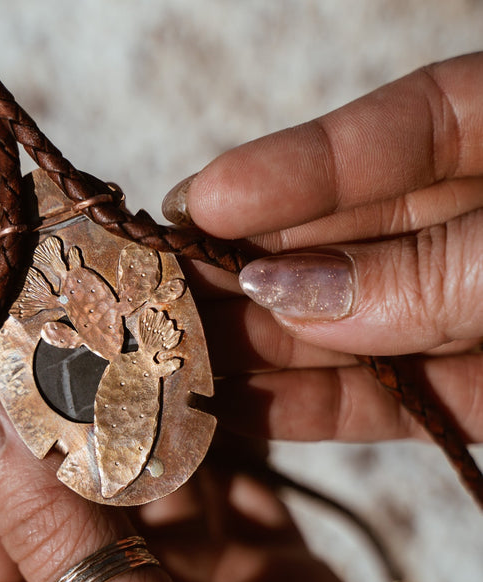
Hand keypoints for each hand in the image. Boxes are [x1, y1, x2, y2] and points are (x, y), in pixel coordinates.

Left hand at [0, 258, 439, 581]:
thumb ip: (49, 542)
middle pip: (58, 452)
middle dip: (64, 358)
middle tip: (78, 264)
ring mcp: (178, 572)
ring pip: (146, 446)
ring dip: (148, 371)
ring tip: (152, 285)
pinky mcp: (257, 555)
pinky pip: (226, 461)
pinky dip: (223, 404)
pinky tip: (219, 345)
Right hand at [164, 53, 482, 445]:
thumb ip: (437, 268)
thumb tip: (290, 290)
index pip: (387, 139)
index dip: (290, 170)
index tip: (202, 199)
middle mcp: (469, 230)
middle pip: (339, 242)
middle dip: (249, 268)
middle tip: (162, 289)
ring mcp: (462, 319)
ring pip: (341, 329)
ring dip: (255, 347)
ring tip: (173, 355)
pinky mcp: (464, 398)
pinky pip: (378, 402)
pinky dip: (306, 410)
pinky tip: (232, 410)